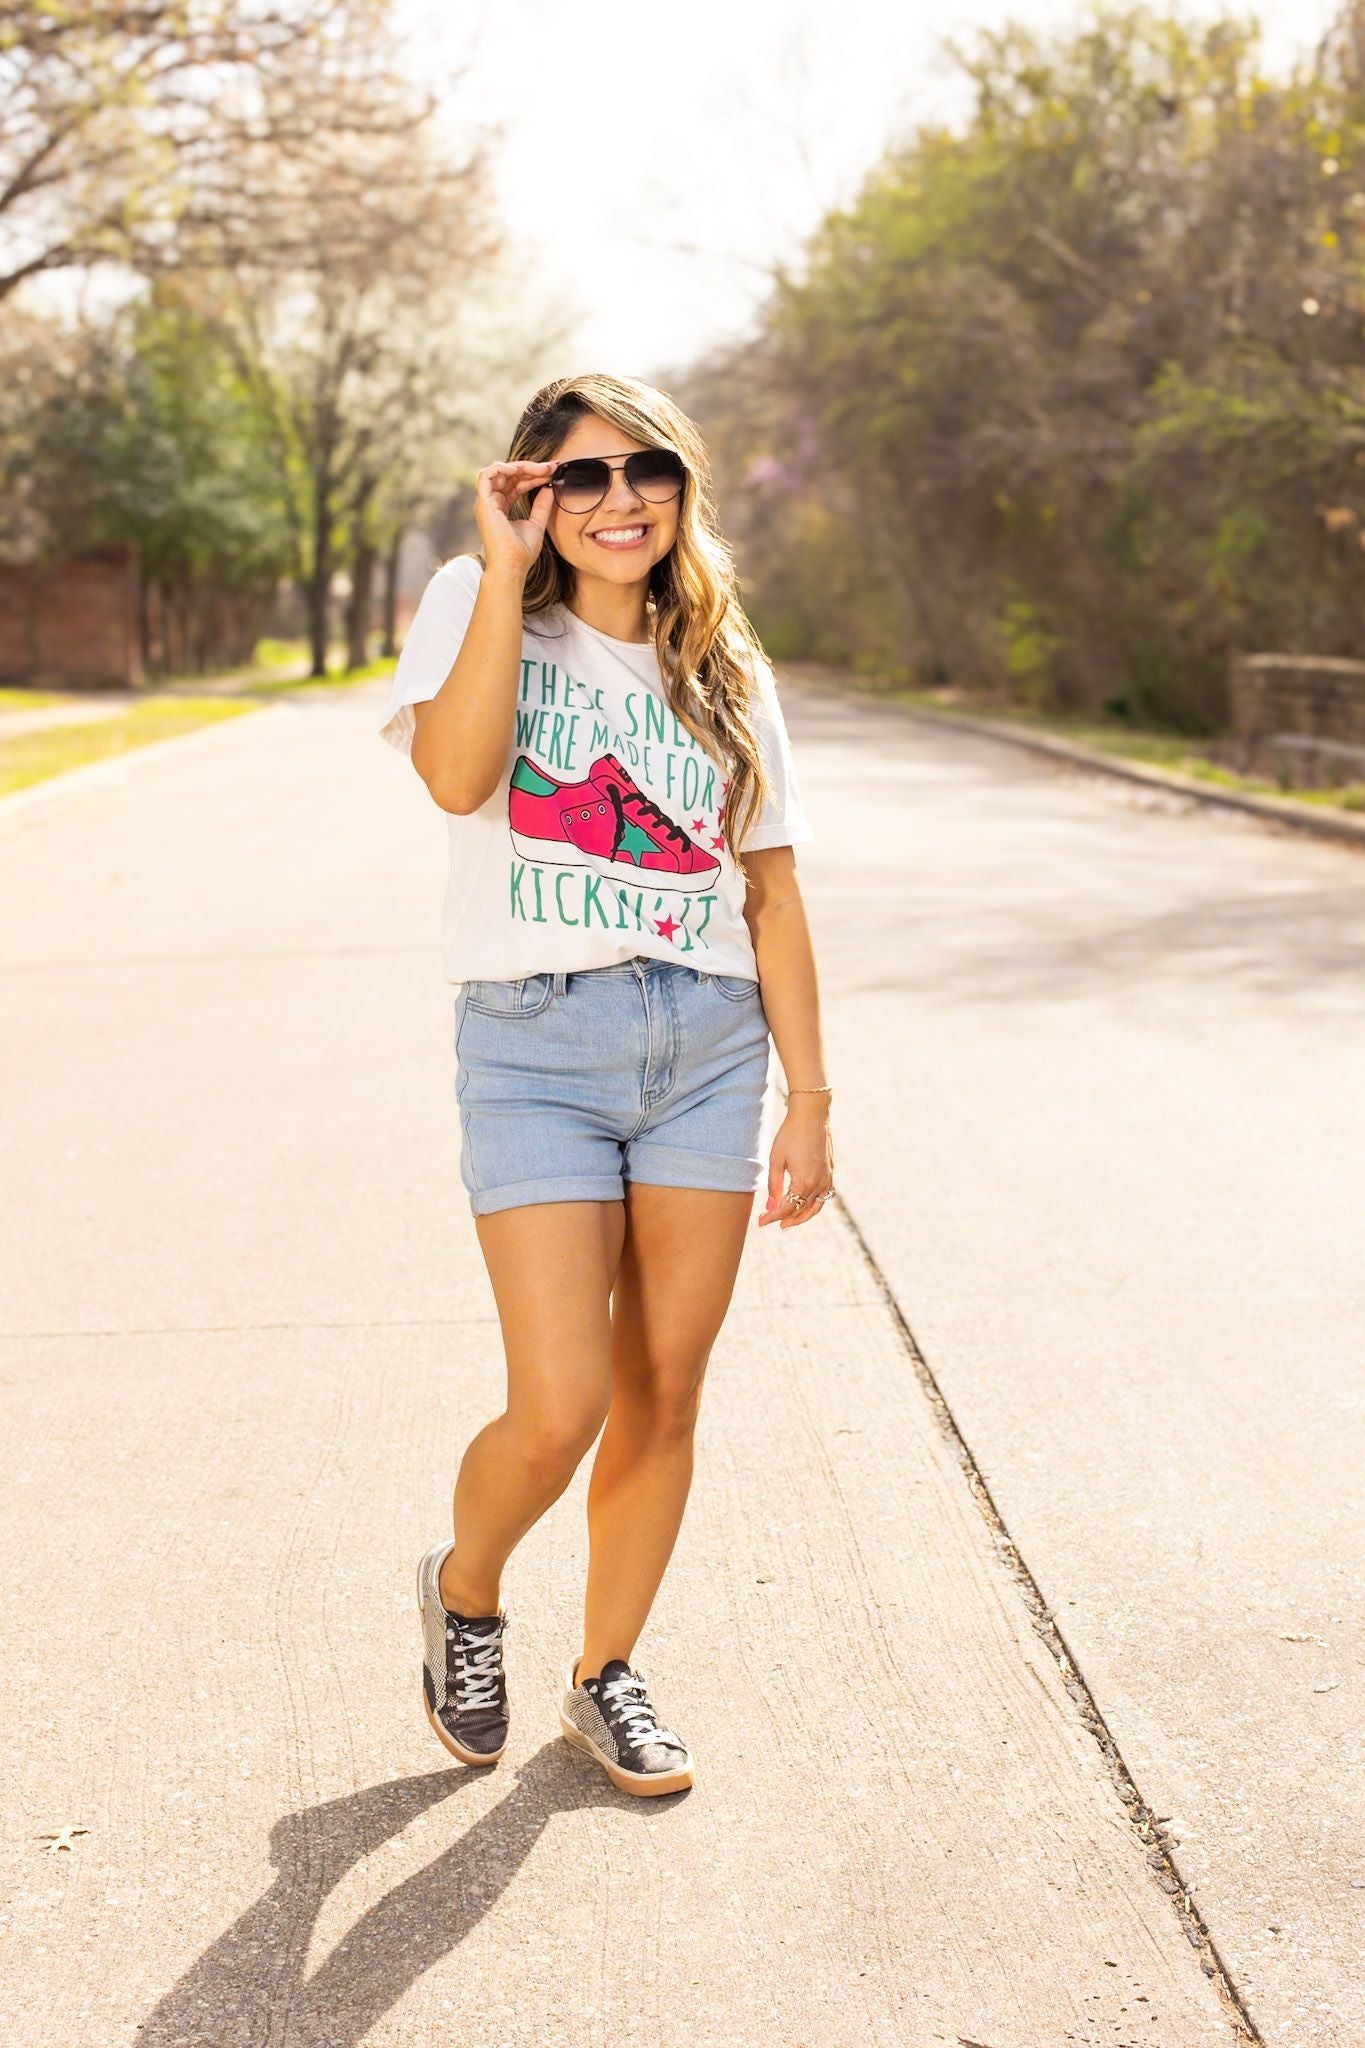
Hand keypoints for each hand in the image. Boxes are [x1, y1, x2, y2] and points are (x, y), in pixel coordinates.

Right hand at [474, 459, 557, 579]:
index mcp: (502, 507)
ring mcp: (486, 502)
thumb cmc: (522, 552)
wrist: (512, 566)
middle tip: (552, 466)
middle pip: (510, 475)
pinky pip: (487, 475)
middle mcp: (492, 502)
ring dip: (520, 466)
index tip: (553, 471)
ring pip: (499, 471)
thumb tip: (549, 487)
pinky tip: (520, 470)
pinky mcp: (483, 503)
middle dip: (531, 468)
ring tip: (540, 468)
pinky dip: (502, 468)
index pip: (517, 483)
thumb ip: (541, 506)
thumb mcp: (537, 524)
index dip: (534, 474)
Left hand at [757, 1101, 834, 1228]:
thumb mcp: (776, 1160)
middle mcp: (819, 1184)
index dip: (772, 1217)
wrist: (812, 1115)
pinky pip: (824, 1197)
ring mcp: (827, 1179)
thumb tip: (770, 1206)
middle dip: (784, 1219)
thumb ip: (774, 1185)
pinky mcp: (830, 1172)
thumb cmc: (791, 1134)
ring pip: (815, 1208)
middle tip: (768, 1221)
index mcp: (804, 1182)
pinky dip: (813, 1205)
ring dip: (801, 1217)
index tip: (760, 1222)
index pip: (786, 1209)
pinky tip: (803, 1204)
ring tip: (787, 1221)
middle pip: (800, 1211)